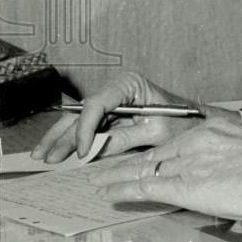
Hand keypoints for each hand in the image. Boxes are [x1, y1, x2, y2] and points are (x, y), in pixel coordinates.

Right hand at [30, 71, 238, 162]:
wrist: (198, 122)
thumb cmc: (184, 122)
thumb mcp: (156, 131)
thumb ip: (125, 138)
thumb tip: (94, 151)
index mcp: (130, 84)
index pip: (98, 104)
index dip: (86, 129)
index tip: (82, 152)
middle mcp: (118, 89)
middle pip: (83, 113)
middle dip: (65, 135)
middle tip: (47, 156)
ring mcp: (113, 102)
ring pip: (81, 120)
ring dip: (62, 138)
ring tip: (42, 155)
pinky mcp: (113, 115)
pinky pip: (89, 127)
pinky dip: (73, 140)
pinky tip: (56, 150)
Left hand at [87, 122, 241, 225]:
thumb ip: (228, 163)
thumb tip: (221, 183)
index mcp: (214, 129)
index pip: (173, 142)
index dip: (152, 154)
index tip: (138, 160)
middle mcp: (198, 139)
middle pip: (153, 152)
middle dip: (126, 161)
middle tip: (103, 167)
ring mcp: (192, 161)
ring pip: (144, 168)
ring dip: (118, 176)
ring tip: (97, 183)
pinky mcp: (188, 184)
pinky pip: (148, 186)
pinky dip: (125, 190)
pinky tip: (109, 194)